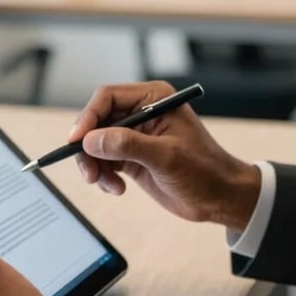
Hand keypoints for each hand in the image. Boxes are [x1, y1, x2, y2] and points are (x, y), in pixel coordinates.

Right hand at [69, 81, 260, 231]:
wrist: (219, 197)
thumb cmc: (204, 170)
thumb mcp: (166, 157)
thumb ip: (128, 145)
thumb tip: (91, 140)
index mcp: (153, 98)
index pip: (108, 97)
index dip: (88, 117)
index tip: (76, 141)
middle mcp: (141, 111)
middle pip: (97, 120)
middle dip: (88, 147)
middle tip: (89, 173)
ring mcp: (135, 134)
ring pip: (96, 142)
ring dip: (94, 165)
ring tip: (106, 184)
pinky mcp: (131, 155)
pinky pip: (104, 160)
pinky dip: (103, 175)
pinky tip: (117, 188)